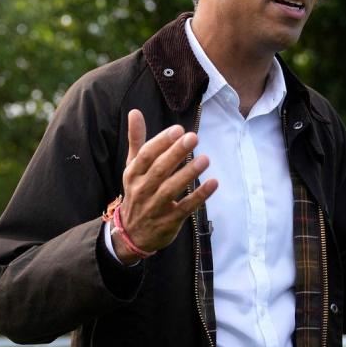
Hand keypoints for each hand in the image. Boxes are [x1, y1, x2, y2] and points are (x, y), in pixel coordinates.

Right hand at [112, 109, 217, 263]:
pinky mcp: (169, 221)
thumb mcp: (133, 167)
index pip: (145, 156)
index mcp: (133, 174)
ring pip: (171, 189)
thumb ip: (136, 140)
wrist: (132, 234)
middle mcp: (141, 190)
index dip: (161, 142)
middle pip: (159, 170)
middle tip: (194, 137)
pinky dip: (199, 196)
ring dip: (188, 173)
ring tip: (205, 158)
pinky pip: (185, 207)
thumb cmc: (137, 192)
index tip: (178, 129)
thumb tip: (134, 112)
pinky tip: (213, 183)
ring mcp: (155, 207)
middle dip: (176, 153)